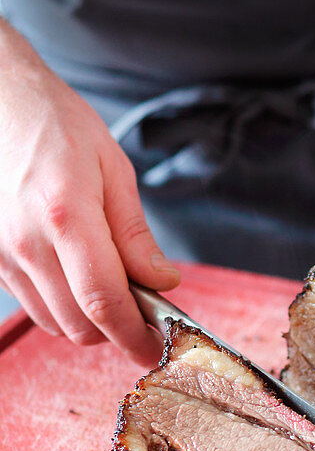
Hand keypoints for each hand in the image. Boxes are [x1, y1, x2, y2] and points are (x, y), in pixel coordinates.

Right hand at [0, 24, 179, 366]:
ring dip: (90, 321)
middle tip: (144, 312)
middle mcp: (27, 242)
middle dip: (117, 330)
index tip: (157, 348)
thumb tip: (163, 282)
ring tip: (112, 286)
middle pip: (80, 324)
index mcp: (66, 216)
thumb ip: (136, 234)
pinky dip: (63, 305)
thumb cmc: (57, 125)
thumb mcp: (113, 169)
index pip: (104, 302)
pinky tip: (78, 276)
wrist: (0, 102)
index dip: (134, 336)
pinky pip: (34, 304)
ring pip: (55, 322)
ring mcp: (4, 254)